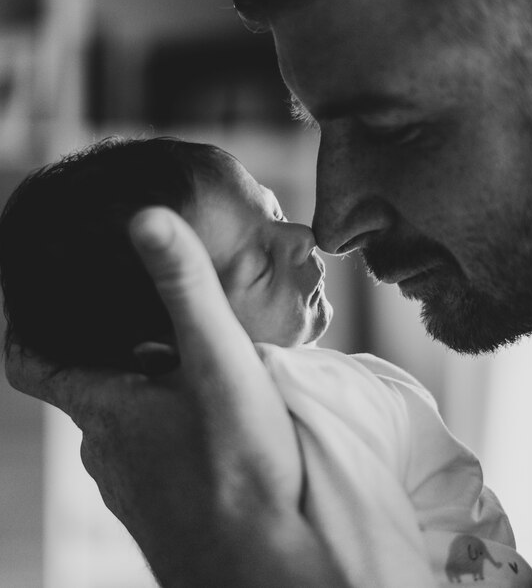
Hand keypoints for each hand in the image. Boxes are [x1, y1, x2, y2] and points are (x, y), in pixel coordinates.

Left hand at [5, 207, 323, 586]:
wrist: (268, 570)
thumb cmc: (242, 469)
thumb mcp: (218, 365)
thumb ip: (187, 290)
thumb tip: (147, 218)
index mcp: (107, 408)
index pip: (33, 364)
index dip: (23, 332)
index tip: (29, 303)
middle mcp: (108, 450)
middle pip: (87, 389)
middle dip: (104, 353)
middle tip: (138, 320)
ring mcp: (135, 486)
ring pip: (123, 424)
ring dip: (141, 393)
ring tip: (179, 365)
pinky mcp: (165, 510)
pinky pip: (152, 456)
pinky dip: (166, 429)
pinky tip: (207, 427)